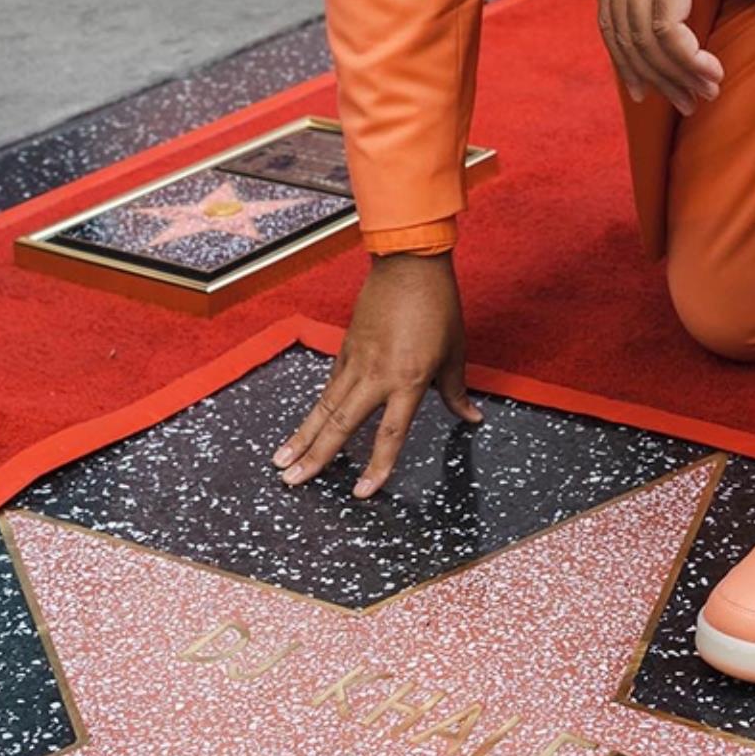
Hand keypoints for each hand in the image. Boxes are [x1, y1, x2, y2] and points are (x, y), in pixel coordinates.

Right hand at [272, 251, 479, 497]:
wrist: (410, 263)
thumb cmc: (438, 306)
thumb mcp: (455, 352)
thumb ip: (456, 392)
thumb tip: (472, 418)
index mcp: (408, 380)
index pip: (390, 434)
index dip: (377, 466)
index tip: (362, 492)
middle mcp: (376, 374)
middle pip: (341, 424)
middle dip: (315, 456)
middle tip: (292, 483)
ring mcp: (356, 359)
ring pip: (324, 406)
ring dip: (302, 436)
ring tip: (281, 462)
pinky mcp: (345, 346)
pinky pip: (329, 384)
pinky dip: (316, 408)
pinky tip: (304, 426)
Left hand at [599, 0, 754, 114]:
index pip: (609, 22)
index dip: (627, 63)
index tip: (648, 92)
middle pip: (625, 38)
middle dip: (656, 78)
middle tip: (686, 104)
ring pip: (647, 38)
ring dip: (678, 74)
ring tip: (706, 92)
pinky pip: (668, 25)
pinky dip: (687, 56)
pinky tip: (710, 68)